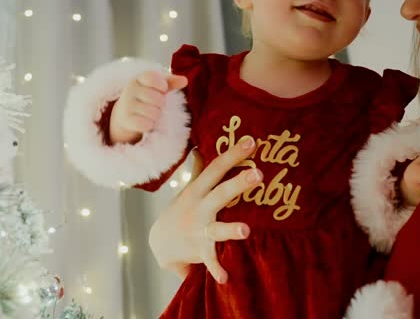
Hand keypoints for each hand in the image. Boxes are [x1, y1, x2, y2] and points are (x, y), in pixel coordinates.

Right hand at [109, 70, 187, 143]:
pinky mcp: (126, 119)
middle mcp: (130, 90)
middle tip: (155, 104)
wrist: (124, 113)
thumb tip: (185, 80)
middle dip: (161, 104)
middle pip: (158, 99)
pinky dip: (150, 125)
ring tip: (150, 113)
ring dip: (156, 116)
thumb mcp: (156, 87)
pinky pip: (147, 124)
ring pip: (154, 113)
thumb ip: (171, 82)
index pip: (153, 77)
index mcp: (138, 79)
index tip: (162, 89)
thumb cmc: (145, 97)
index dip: (162, 85)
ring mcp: (126, 105)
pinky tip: (145, 121)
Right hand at [148, 137, 261, 283]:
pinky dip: (216, 270)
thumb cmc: (182, 210)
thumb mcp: (190, 188)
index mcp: (198, 190)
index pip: (216, 168)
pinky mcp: (200, 251)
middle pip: (220, 193)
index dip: (233, 154)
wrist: (160, 243)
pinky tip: (225, 279)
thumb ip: (198, 169)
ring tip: (246, 230)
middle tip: (259, 175)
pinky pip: (210, 261)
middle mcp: (199, 208)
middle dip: (238, 184)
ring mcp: (199, 230)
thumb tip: (200, 145)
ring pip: (217, 229)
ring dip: (230, 229)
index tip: (251, 142)